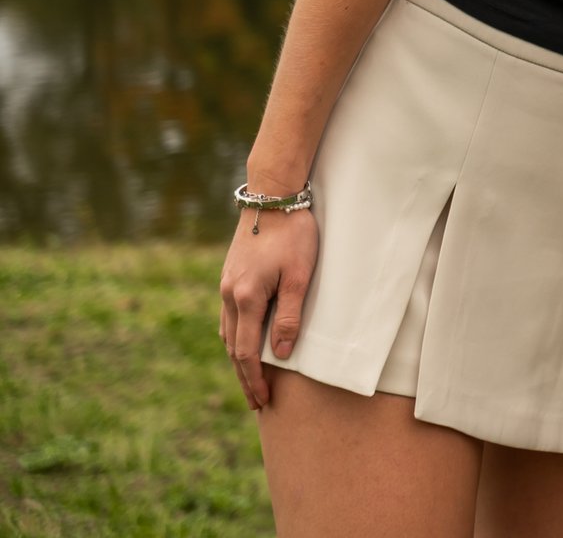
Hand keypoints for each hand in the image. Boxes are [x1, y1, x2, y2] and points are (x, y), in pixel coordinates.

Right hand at [217, 203, 318, 409]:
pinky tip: (244, 342)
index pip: (247, 353)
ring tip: (250, 379)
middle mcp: (229, 296)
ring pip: (228, 333)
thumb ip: (289, 317)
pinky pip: (228, 316)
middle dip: (245, 377)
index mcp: (245, 299)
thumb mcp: (299, 276)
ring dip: (238, 358)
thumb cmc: (293, 234)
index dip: (255, 380)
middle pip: (233, 348)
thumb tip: (281, 356)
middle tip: (256, 402)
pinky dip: (236, 336)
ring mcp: (226, 285)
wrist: (272, 197)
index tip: (262, 402)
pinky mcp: (230, 276)